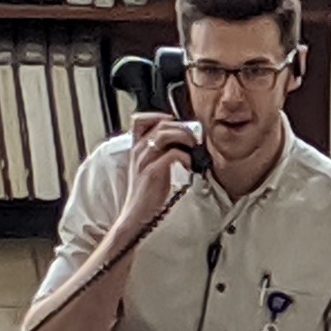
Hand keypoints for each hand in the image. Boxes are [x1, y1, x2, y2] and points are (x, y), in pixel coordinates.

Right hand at [114, 119, 202, 242]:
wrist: (136, 214)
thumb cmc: (147, 192)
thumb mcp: (149, 166)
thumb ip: (159, 152)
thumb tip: (181, 140)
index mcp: (136, 147)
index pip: (140, 120)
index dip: (160, 116)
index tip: (176, 124)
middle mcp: (138, 150)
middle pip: (161, 125)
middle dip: (182, 128)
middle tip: (194, 139)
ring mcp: (144, 161)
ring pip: (165, 135)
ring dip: (185, 138)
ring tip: (193, 149)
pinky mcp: (152, 172)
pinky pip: (173, 154)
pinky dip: (186, 157)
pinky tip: (189, 166)